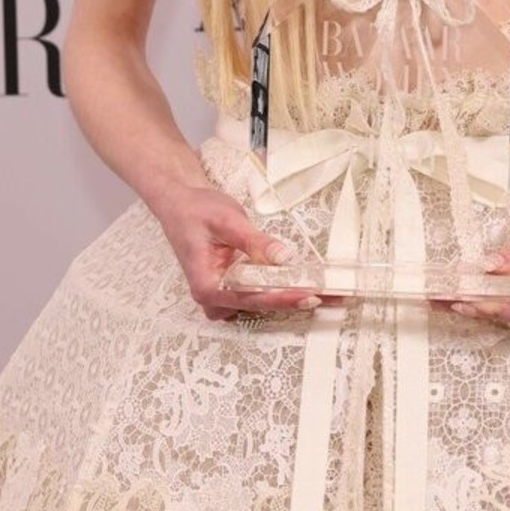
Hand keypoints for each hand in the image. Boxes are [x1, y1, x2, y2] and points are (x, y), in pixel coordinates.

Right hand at [153, 180, 320, 321]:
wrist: (180, 204)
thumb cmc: (195, 211)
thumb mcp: (226, 221)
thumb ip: (255, 241)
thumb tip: (283, 257)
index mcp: (206, 287)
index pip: (250, 298)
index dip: (281, 298)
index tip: (308, 295)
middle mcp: (215, 297)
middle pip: (259, 306)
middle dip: (293, 300)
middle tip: (328, 296)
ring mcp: (224, 293)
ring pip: (262, 303)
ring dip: (291, 296)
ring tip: (326, 293)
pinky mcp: (234, 285)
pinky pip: (260, 292)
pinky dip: (282, 288)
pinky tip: (306, 282)